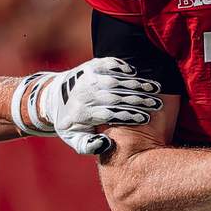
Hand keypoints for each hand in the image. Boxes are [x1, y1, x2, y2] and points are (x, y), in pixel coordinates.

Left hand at [45, 58, 160, 156]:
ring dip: (136, 84)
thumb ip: (89, 146)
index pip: (108, 114)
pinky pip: (108, 64)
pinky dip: (122, 67)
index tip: (145, 119)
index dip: (127, 115)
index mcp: (81, 114)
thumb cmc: (71, 123)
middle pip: (114, 97)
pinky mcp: (90, 66)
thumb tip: (106, 144)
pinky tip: (136, 73)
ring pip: (114, 80)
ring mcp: (86, 78)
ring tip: (154, 89)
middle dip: (137, 100)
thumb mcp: (75, 139)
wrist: (54, 99)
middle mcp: (83, 94)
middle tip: (157, 104)